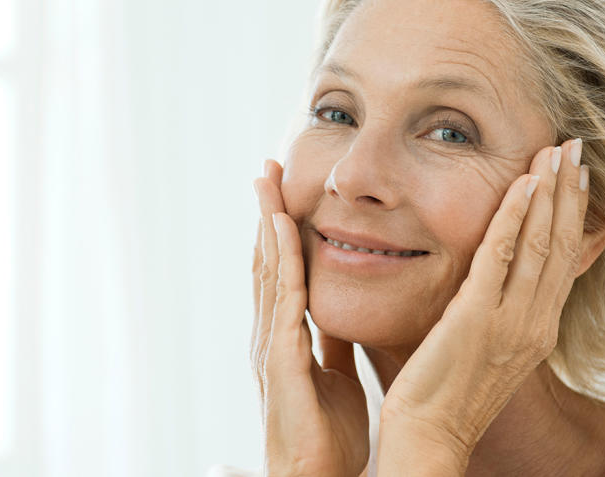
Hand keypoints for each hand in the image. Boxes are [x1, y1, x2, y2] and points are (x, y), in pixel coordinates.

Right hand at [251, 159, 369, 476]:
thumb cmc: (327, 435)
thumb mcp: (334, 374)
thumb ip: (331, 342)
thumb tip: (339, 310)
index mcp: (284, 338)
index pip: (279, 272)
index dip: (278, 232)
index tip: (282, 192)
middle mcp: (270, 335)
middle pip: (265, 261)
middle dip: (266, 213)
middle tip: (267, 170)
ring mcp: (271, 345)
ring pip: (268, 270)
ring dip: (268, 222)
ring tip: (267, 181)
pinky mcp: (282, 357)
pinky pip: (285, 297)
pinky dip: (283, 258)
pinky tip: (285, 227)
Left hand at [377, 140, 590, 473]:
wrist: (430, 434)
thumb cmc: (448, 392)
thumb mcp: (488, 348)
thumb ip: (501, 310)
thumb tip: (503, 280)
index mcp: (537, 329)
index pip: (564, 260)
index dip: (573, 214)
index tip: (579, 176)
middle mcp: (534, 323)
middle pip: (560, 245)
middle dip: (569, 192)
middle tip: (576, 147)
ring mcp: (510, 321)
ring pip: (539, 244)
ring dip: (550, 193)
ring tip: (557, 151)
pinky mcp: (477, 317)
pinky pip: (501, 257)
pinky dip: (515, 217)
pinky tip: (524, 184)